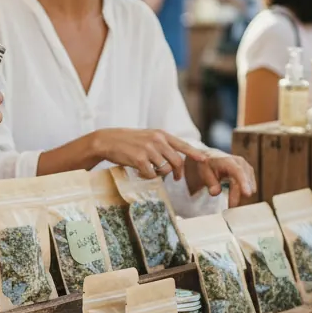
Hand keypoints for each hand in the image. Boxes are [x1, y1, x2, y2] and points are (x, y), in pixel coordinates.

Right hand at [89, 128, 207, 181]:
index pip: (182, 144)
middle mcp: (157, 140)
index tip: (204, 160)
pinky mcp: (140, 159)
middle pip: (177, 161)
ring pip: (165, 170)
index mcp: (160, 134)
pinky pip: (152, 175)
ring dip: (160, 174)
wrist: (107, 140)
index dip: (194, 153)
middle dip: (178, 172)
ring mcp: (149, 149)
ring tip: (150, 171)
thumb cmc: (128, 141)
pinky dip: (148, 177)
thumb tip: (175, 158)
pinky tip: (141, 173)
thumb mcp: (147, 136)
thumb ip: (161, 144)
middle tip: (176, 178)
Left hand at [186, 150, 256, 206]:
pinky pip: (249, 185)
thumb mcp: (204, 172)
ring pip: (248, 184)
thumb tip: (215, 192)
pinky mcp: (249, 172)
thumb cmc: (208, 165)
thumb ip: (210, 182)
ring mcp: (246, 167)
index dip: (244, 183)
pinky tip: (236, 196)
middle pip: (244, 181)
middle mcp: (240, 162)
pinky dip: (243, 192)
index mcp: (227, 160)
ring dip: (240, 194)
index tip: (247, 194)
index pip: (238, 172)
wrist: (212, 158)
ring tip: (231, 202)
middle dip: (238, 195)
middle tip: (230, 207)